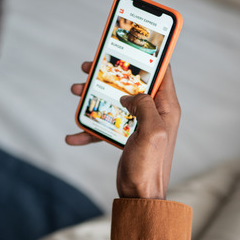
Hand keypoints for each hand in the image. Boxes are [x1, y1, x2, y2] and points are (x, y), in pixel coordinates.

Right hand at [67, 61, 180, 199]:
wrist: (139, 198)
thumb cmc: (149, 167)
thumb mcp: (151, 131)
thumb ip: (144, 106)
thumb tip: (130, 95)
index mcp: (166, 107)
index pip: (161, 71)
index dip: (149, 54)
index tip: (132, 41)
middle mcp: (154, 112)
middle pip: (131, 82)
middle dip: (110, 72)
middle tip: (90, 65)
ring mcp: (139, 124)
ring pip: (115, 101)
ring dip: (94, 96)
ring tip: (76, 91)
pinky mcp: (125, 137)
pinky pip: (105, 126)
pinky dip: (89, 129)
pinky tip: (73, 136)